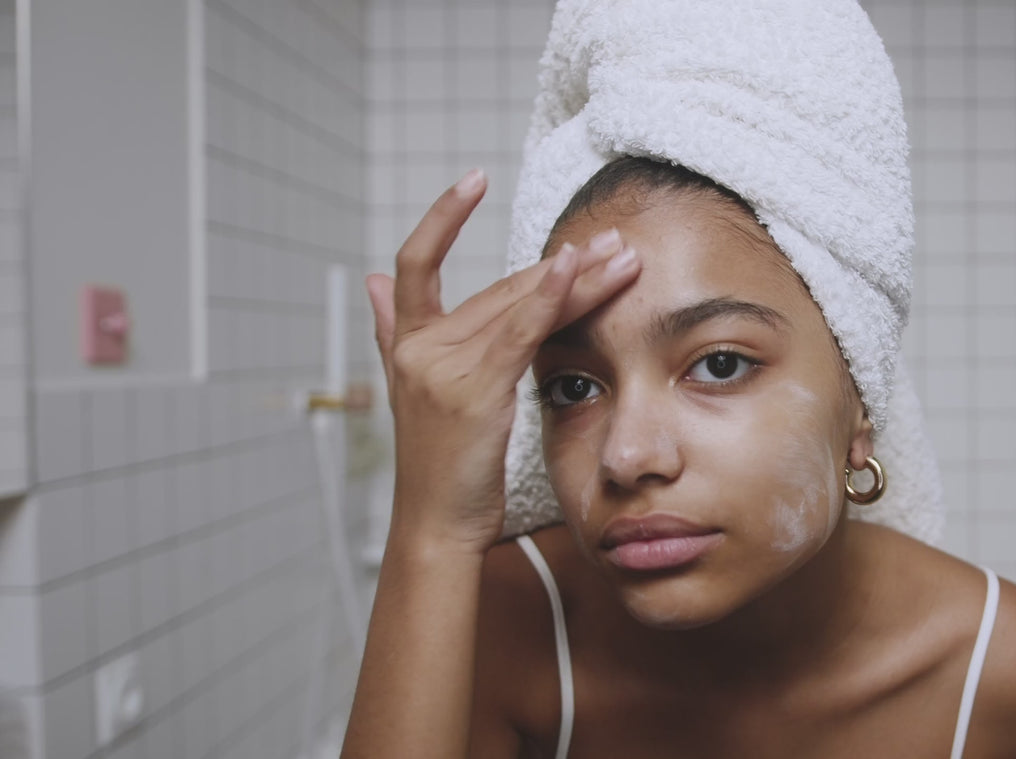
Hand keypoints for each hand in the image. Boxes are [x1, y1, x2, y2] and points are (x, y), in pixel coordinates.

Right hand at [365, 168, 639, 553]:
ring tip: (622, 259)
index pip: (416, 263)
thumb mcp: (410, 394)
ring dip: (579, 280)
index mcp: (408, 345)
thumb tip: (369, 281)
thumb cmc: (439, 468)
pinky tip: (576, 270)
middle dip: (564, 267)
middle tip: (614, 244)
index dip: (442, 217)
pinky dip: (549, 297)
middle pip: (501, 288)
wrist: (435, 526)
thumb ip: (391, 333)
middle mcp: (421, 348)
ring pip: (520, 305)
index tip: (473, 180)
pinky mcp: (473, 388)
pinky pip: (519, 330)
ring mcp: (444, 366)